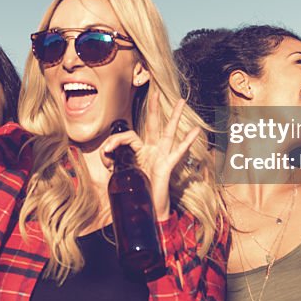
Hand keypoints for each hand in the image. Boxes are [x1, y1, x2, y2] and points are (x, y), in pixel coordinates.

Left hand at [100, 98, 200, 219]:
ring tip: (181, 102)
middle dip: (154, 107)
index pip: (128, 137)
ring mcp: (161, 157)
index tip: (106, 151)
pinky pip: (178, 152)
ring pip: (168, 133)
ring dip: (174, 117)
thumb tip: (104, 154)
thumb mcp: (120, 176)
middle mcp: (152, 151)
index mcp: (140, 152)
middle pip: (153, 125)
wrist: (148, 210)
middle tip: (154, 90)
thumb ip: (113, 164)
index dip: (115, 141)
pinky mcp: (167, 166)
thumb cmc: (137, 193)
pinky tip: (195, 131)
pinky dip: (187, 141)